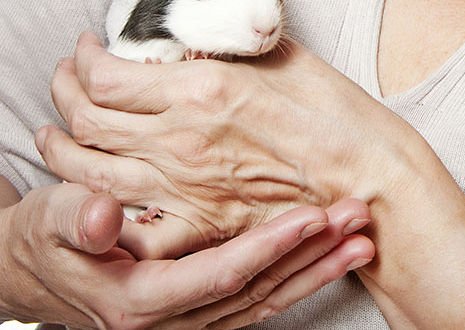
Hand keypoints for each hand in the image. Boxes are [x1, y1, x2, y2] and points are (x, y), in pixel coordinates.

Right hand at [0, 181, 373, 328]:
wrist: (35, 267)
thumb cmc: (47, 240)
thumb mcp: (52, 222)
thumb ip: (78, 221)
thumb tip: (102, 215)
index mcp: (141, 298)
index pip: (222, 274)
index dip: (270, 245)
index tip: (312, 216)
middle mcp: (173, 318)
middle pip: (258, 288)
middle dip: (313, 255)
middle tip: (358, 220)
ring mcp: (191, 317)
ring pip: (267, 297)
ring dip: (316, 267)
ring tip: (360, 237)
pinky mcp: (200, 306)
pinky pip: (258, 296)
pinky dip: (296, 275)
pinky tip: (326, 255)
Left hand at [39, 32, 415, 258]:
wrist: (366, 177)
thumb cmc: (334, 114)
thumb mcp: (284, 52)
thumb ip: (237, 28)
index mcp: (201, 88)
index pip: (107, 75)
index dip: (83, 59)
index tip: (87, 47)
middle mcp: (180, 139)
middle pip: (86, 119)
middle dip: (63, 93)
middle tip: (66, 77)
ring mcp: (184, 187)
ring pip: (90, 170)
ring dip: (62, 147)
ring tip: (56, 130)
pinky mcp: (198, 224)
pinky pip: (125, 221)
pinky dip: (98, 206)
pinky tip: (92, 191)